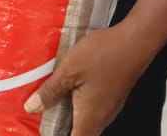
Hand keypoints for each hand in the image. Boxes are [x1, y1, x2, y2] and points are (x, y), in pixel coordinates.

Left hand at [25, 23, 156, 134]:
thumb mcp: (69, 70)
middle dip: (61, 130)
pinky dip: (80, 108)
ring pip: (88, 124)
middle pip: (81, 135)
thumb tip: (31, 108)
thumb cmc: (103, 54)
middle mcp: (102, 118)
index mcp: (89, 118)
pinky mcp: (114, 97)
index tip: (44, 129)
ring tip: (52, 106)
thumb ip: (50, 91)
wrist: (136, 40)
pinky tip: (71, 92)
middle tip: (44, 117)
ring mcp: (110, 108)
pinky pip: (94, 112)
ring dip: (70, 120)